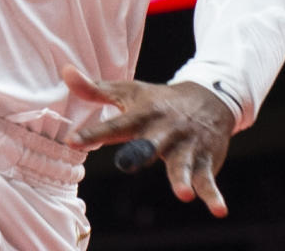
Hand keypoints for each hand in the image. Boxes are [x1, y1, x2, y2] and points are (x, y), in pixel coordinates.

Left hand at [63, 64, 234, 217]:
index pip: (114, 125)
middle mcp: (163, 130)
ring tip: (183, 194)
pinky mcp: (205, 160)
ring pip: (182, 164)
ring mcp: (185, 146)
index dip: (93, 133)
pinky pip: (208, 181)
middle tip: (129, 163)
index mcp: (141, 115)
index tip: (72, 140)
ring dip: (182, 178)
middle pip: (149, 144)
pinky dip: (214, 196)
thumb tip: (64, 72)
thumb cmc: (157, 100)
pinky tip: (219, 211)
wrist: (209, 96)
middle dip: (140, 153)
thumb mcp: (128, 92)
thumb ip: (95, 90)